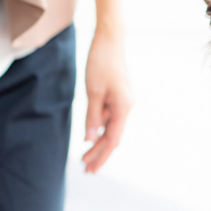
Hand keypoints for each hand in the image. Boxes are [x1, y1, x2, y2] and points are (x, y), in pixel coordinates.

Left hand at [82, 29, 132, 172]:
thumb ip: (92, 117)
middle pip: (112, 138)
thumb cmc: (101, 62)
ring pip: (110, 129)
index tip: (90, 169)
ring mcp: (123, 103)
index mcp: (123, 108)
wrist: (110, 39)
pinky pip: (109, 118)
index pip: (112, 140)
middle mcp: (126, 107)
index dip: (101, 156)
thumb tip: (89, 139)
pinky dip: (99, 129)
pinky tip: (90, 136)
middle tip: (86, 171)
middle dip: (99, 154)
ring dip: (98, 143)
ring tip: (84, 158)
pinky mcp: (118, 97)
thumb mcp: (92, 91)